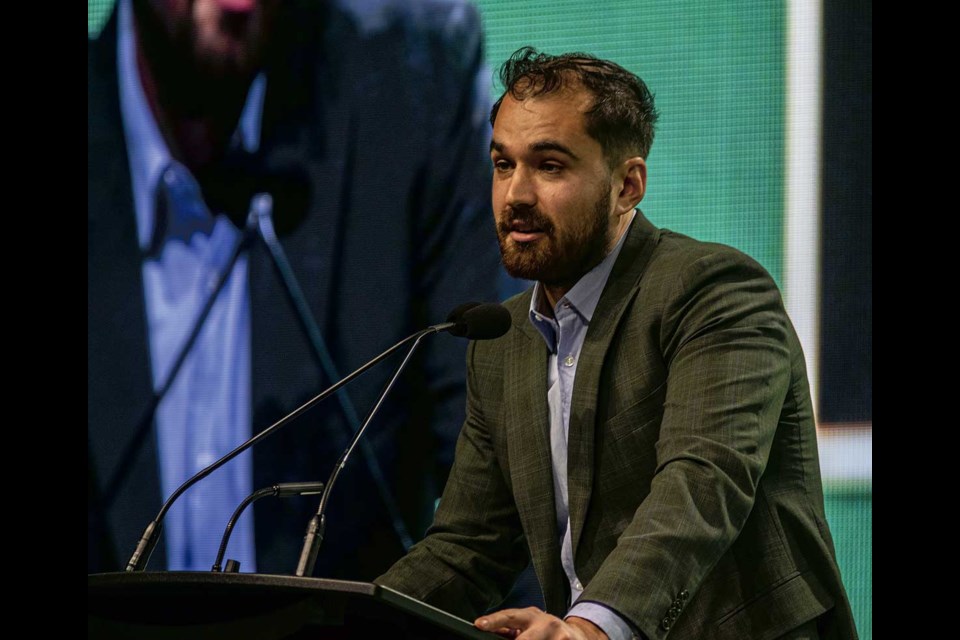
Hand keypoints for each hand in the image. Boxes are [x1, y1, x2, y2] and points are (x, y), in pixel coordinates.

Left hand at [475, 607, 608, 638]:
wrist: (579, 635)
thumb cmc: (546, 632)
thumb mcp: (529, 625)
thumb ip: (509, 629)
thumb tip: (483, 628)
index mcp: (531, 616)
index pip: (509, 616)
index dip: (494, 620)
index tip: (479, 624)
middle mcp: (546, 623)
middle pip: (525, 639)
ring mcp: (560, 635)